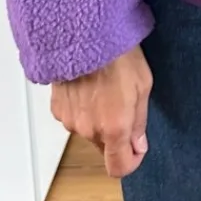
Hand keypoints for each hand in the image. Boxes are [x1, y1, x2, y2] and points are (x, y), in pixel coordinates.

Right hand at [51, 45, 152, 178]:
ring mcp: (70, 120)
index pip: (118, 167)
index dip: (130, 162)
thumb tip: (138, 145)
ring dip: (97, 118)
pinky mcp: (57, 108)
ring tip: (105, 88)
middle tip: (124, 103)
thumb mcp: (143, 85)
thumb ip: (140, 121)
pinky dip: (82, 107)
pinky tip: (89, 85)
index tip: (136, 150)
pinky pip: (73, 117)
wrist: (85, 34)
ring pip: (88, 130)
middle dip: (116, 133)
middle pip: (104, 146)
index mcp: (113, 128)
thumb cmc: (118, 54)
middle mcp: (88, 130)